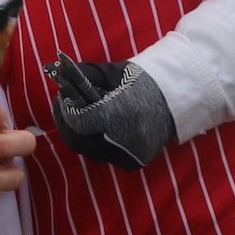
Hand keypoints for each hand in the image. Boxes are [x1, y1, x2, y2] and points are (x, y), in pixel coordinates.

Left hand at [47, 57, 173, 169]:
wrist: (175, 98)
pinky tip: (97, 129)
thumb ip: (82, 76)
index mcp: (115, 115)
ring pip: (90, 150)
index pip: (77, 122)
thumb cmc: (139, 80)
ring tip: (79, 117)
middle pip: (78, 141)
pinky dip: (97, 143)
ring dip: (80, 134)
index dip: (65, 112)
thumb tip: (59, 82)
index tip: (63, 99)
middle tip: (64, 109)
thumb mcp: (110, 72)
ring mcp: (129, 154)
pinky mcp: (135, 162)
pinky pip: (106, 155)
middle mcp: (122, 139)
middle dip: (67, 125)